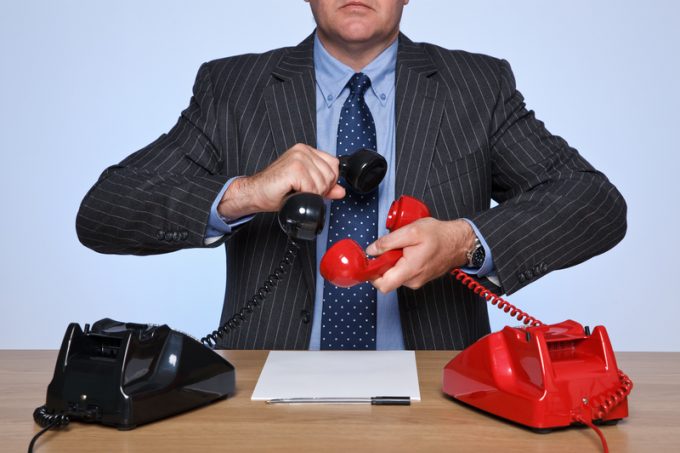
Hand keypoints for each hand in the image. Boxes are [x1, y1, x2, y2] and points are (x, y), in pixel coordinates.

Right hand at [217, 144, 345, 217]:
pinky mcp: (294, 168)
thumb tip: (341, 191)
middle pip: (330, 175)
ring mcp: (298, 157)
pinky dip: (305, 195)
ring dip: (311, 193)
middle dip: (320, 189)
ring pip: (322, 182)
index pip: (334, 165)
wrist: (255, 193)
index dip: (328, 181)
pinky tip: (293, 192)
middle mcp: (303, 150)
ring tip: (297, 191)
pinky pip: (312, 188)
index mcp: (306, 151)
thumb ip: (325, 187)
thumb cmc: (277, 190)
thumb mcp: (306, 187)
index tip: (313, 187)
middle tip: (302, 191)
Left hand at [365, 218, 475, 292]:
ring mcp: (416, 281)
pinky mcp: (419, 278)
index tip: (370, 262)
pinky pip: (403, 273)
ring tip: (405, 247)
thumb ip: (388, 241)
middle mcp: (412, 280)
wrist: (459, 242)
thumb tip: (371, 250)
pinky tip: (410, 251)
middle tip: (392, 248)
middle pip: (386, 279)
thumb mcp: (411, 231)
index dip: (372, 275)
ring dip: (394, 261)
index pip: (383, 285)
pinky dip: (402, 262)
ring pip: (395, 274)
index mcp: (409, 270)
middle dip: (384, 263)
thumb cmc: (439, 236)